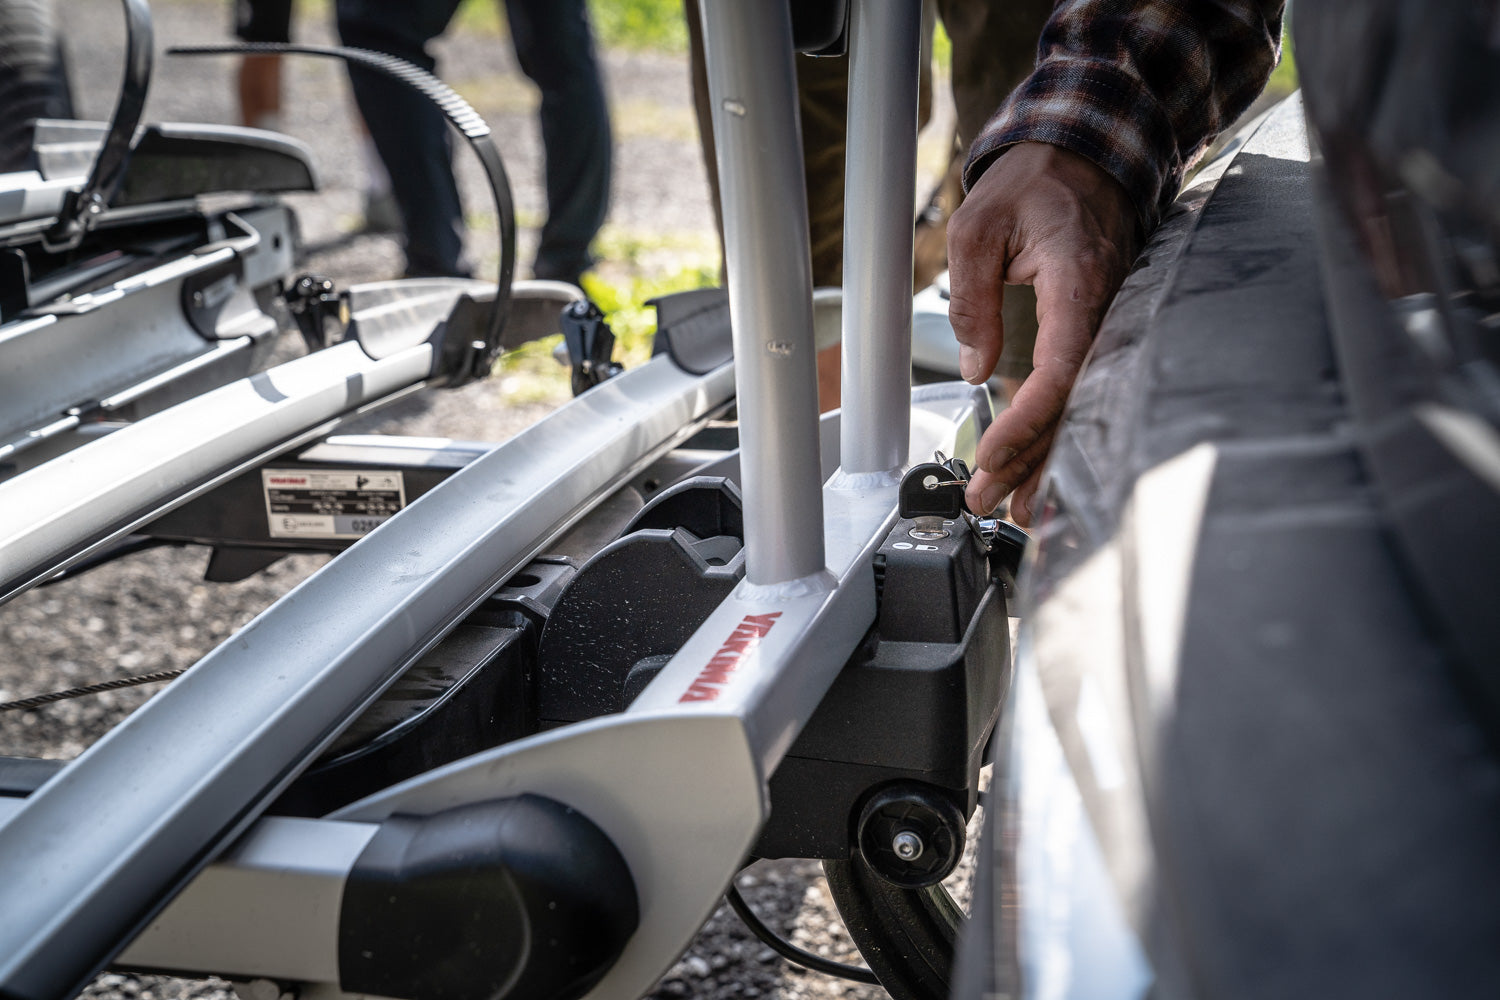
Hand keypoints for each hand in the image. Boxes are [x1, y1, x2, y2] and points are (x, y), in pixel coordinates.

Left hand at [946, 142, 1138, 524]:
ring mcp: (1110, 321)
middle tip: (988, 501)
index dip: (1025, 423)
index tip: (991, 457)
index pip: (1059, 371)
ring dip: (1047, 459)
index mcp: (1080, 283)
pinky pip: (1084, 389)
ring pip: (1081, 405)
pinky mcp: (1101, 329)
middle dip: (1030, 460)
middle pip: (1072, 404)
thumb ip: (972, 297)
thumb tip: (973, 367)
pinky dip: (1060, 431)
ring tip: (1017, 509)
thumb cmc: (1035, 180)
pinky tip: (1042, 468)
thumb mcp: (980, 225)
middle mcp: (1106, 309)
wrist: (1086, 150)